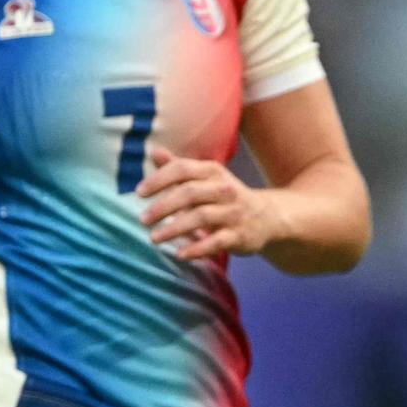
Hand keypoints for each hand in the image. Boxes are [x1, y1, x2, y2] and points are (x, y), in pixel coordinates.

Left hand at [137, 143, 278, 262]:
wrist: (267, 216)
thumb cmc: (225, 196)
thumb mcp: (206, 178)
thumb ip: (180, 167)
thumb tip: (154, 152)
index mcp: (213, 172)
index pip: (182, 170)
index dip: (159, 180)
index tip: (139, 193)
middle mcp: (225, 190)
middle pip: (190, 194)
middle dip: (164, 206)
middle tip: (143, 219)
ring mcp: (234, 213)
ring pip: (201, 217)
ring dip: (175, 228)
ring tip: (154, 238)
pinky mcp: (240, 235)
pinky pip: (217, 242)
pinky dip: (197, 248)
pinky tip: (180, 254)